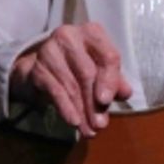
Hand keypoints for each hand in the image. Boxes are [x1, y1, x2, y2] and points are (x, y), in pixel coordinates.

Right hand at [10, 22, 131, 136]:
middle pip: (87, 73)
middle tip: (100, 125)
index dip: (110, 80)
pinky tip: (73, 122)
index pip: (107, 55)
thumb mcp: (99, 69)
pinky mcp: (37, 67)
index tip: (107, 101)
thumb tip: (126, 93)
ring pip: (71, 85)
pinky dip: (65, 108)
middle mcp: (70, 36)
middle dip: (94, 103)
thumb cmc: (78, 65)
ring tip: (89, 130)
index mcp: (92, 33)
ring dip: (82, 111)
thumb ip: (114, 80)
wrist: (40, 66)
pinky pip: (55, 90)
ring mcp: (51, 50)